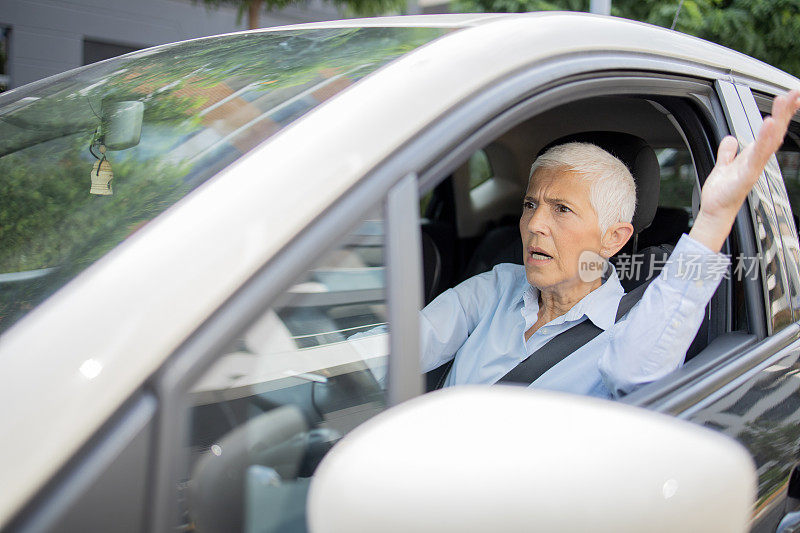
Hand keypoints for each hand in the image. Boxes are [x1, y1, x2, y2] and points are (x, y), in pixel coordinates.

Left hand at [689, 89, 799, 251]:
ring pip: (770, 140)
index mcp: (752, 156)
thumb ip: (727, 152)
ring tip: (785, 101)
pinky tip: (769, 124)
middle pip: (775, 132)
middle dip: (785, 112)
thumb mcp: (723, 166)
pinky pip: (758, 155)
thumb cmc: (722, 193)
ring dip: (779, 120)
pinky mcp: (747, 175)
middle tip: (794, 93)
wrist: (715, 211)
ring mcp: (754, 167)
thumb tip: (731, 139)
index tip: (790, 98)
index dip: (781, 115)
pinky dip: (764, 139)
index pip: (770, 131)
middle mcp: (757, 160)